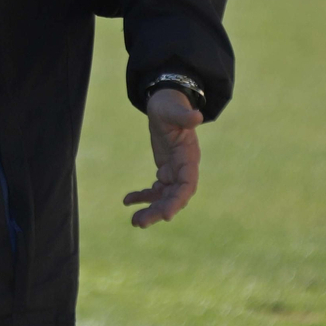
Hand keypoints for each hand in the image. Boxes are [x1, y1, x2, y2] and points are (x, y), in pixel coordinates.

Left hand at [123, 88, 202, 228]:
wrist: (165, 103)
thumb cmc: (170, 105)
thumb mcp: (174, 109)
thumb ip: (184, 115)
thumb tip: (198, 116)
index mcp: (189, 156)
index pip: (187, 184)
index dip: (178, 199)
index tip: (166, 214)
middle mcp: (184, 168)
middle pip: (175, 196)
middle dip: (159, 210)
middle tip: (139, 222)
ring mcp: (175, 171)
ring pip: (165, 197)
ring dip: (151, 209)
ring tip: (134, 221)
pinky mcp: (165, 170)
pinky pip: (155, 189)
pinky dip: (142, 196)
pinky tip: (127, 200)